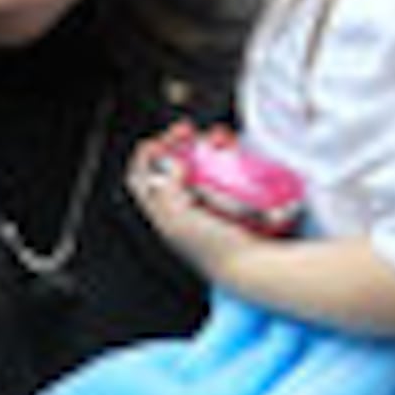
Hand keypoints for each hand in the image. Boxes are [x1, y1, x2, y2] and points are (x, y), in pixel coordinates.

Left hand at [126, 130, 251, 281]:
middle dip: (177, 141)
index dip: (144, 156)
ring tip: (217, 136)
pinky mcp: (233, 199)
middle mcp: (183, 206)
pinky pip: (226, 168)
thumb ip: (166, 189)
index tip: (158, 142)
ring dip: (205, 142)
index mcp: (163, 213)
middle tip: (188, 130)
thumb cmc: (215, 248)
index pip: (141, 179)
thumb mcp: (178, 220)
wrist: (253, 264)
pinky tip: (233, 149)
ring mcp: (209, 202)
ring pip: (199, 162)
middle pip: (170, 164)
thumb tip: (174, 162)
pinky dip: (227, 154)